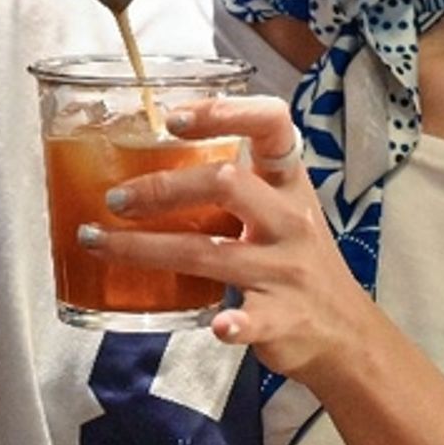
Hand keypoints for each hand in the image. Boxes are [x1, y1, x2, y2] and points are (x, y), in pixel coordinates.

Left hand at [85, 96, 376, 384]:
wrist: (345, 332)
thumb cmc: (297, 260)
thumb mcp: (282, 208)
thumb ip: (238, 181)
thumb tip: (156, 151)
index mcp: (289, 183)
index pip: (270, 124)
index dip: (225, 111)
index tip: (173, 117)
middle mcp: (289, 219)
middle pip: (226, 184)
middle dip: (162, 188)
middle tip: (115, 198)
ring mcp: (286, 270)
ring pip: (211, 253)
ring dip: (145, 249)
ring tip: (98, 242)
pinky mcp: (283, 319)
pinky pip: (254, 319)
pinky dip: (235, 324)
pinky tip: (218, 326)